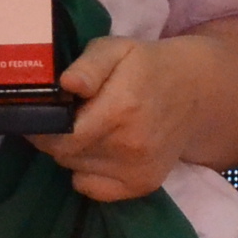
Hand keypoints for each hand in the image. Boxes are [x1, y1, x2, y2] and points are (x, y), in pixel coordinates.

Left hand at [40, 34, 199, 201]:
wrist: (196, 93)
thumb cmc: (146, 66)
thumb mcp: (116, 49)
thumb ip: (88, 65)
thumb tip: (67, 84)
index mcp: (120, 109)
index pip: (59, 134)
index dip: (41, 125)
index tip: (40, 111)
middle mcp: (129, 146)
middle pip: (63, 153)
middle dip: (54, 136)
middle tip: (64, 117)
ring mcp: (137, 170)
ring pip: (75, 169)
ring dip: (72, 152)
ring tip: (88, 128)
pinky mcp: (142, 185)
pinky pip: (92, 188)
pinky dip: (87, 173)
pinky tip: (100, 150)